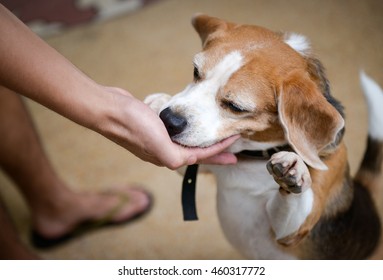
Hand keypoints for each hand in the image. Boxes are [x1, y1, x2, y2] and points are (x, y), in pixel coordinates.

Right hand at [97, 87, 238, 169]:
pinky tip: (190, 128)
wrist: (109, 110)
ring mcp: (157, 140)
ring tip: (214, 139)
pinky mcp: (152, 127)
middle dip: (215, 152)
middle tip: (233, 152)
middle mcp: (164, 151)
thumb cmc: (133, 125)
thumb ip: (176, 156)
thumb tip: (191, 161)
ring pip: (187, 143)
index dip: (220, 150)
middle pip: (196, 153)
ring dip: (202, 142)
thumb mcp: (158, 143)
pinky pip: (177, 133)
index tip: (235, 141)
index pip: (201, 156)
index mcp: (168, 157)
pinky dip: (188, 132)